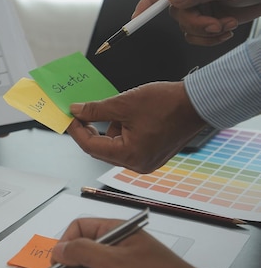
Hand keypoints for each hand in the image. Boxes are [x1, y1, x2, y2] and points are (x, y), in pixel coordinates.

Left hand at [67, 81, 206, 172]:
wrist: (198, 103)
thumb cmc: (167, 103)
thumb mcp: (123, 103)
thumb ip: (96, 110)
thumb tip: (76, 112)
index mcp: (130, 156)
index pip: (91, 146)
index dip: (77, 131)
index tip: (69, 118)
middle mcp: (138, 165)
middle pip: (101, 150)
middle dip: (90, 131)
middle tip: (81, 114)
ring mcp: (146, 162)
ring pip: (114, 147)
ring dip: (108, 130)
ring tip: (116, 110)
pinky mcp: (152, 155)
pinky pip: (127, 146)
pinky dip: (122, 132)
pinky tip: (128, 116)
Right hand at [133, 0, 260, 45]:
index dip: (147, 2)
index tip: (137, 17)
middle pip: (174, 12)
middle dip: (195, 23)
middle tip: (215, 26)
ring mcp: (197, 3)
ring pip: (185, 26)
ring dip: (206, 31)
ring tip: (227, 25)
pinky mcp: (205, 17)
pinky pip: (195, 35)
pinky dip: (210, 38)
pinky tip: (226, 30)